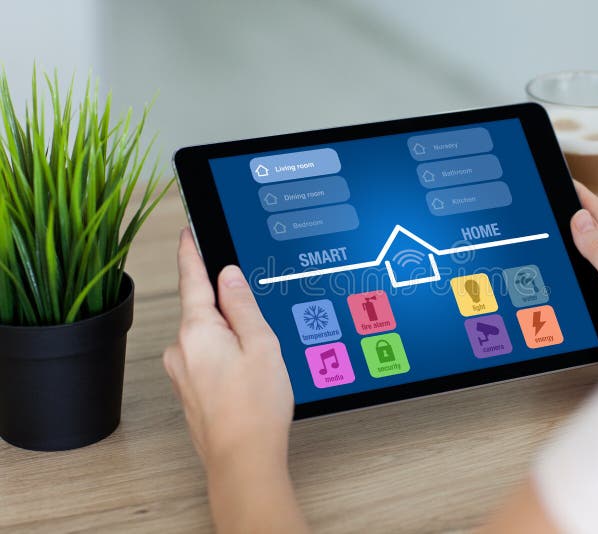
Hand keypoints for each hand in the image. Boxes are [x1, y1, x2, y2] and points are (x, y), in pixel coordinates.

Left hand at [164, 229, 306, 532]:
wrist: (243, 459)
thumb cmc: (256, 407)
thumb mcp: (261, 344)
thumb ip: (242, 305)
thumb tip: (228, 276)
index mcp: (197, 330)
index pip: (192, 279)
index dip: (192, 252)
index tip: (188, 231)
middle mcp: (181, 349)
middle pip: (204, 310)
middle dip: (229, 308)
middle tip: (260, 328)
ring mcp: (182, 372)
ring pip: (208, 336)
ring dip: (231, 337)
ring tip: (261, 363)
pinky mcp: (189, 390)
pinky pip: (207, 358)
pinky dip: (226, 357)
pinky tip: (248, 378)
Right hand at [570, 181, 597, 353]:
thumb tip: (580, 219)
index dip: (583, 198)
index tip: (567, 182)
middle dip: (577, 218)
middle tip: (557, 202)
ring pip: (596, 258)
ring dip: (578, 245)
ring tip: (561, 231)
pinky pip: (595, 278)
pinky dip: (581, 271)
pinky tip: (573, 273)